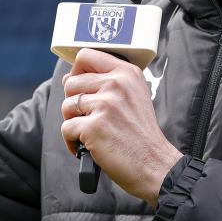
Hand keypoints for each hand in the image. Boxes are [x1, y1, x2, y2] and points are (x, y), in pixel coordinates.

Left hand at [61, 49, 182, 204]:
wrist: (154, 164)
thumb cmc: (142, 136)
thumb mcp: (135, 97)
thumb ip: (109, 83)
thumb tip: (70, 77)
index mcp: (127, 73)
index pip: (86, 56)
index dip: (76, 72)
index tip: (80, 87)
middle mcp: (116, 85)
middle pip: (71, 82)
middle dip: (73, 102)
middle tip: (87, 118)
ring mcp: (105, 105)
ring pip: (66, 106)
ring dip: (72, 122)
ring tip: (88, 133)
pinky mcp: (93, 127)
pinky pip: (66, 128)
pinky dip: (71, 142)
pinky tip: (86, 148)